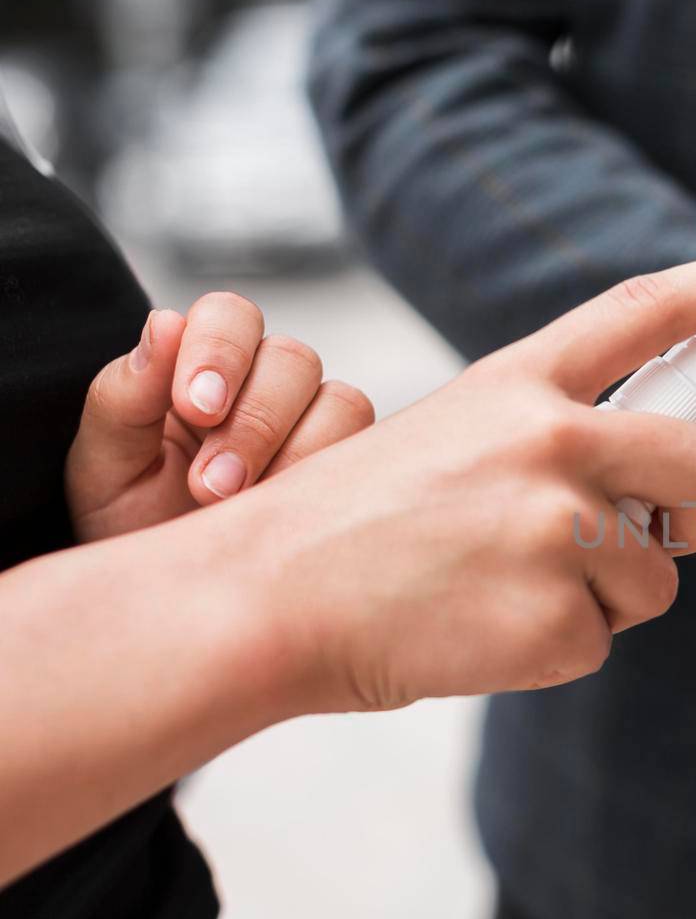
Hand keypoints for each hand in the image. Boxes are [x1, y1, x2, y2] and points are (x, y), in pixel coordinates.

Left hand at [66, 293, 373, 540]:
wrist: (172, 602)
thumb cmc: (132, 525)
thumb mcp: (106, 466)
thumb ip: (125, 394)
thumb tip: (165, 323)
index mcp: (201, 364)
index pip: (230, 316)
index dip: (221, 350)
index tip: (196, 407)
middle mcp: (265, 384)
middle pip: (293, 359)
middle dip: (253, 422)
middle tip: (211, 486)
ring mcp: (315, 424)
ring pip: (339, 402)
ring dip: (294, 455)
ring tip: (244, 506)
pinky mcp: (350, 467)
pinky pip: (366, 453)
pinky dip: (328, 482)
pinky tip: (286, 516)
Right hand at [191, 257, 695, 712]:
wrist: (266, 599)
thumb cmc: (353, 525)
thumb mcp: (449, 434)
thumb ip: (548, 436)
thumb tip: (650, 478)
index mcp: (518, 384)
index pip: (640, 314)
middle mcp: (552, 440)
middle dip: (693, 510)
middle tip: (654, 532)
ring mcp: (558, 528)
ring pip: (656, 575)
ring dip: (603, 598)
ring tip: (501, 590)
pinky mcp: (558, 618)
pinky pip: (603, 642)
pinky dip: (555, 651)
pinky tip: (482, 631)